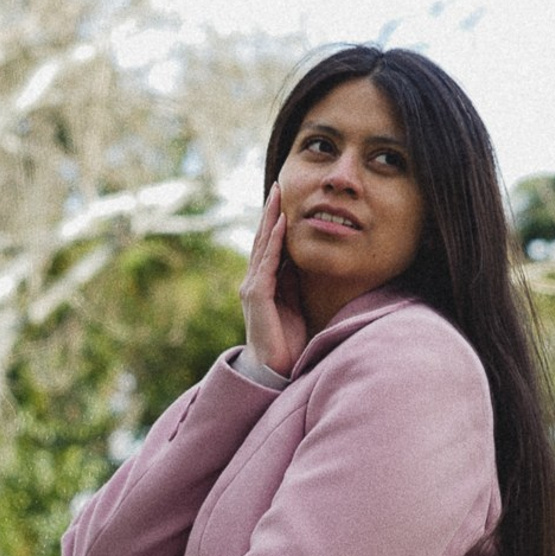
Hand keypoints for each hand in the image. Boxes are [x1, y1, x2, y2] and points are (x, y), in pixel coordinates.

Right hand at [239, 185, 307, 376]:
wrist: (274, 369)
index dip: (276, 220)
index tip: (285, 197)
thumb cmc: (286, 339)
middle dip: (271, 211)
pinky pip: (266, 264)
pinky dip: (273, 244)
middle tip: (279, 185)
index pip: (269, 244)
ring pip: (261, 246)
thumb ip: (293, 281)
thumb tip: (302, 258)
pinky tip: (280, 226)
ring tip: (278, 196)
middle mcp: (253, 280)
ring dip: (270, 219)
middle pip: (262, 238)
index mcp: (263, 281)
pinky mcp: (257, 297)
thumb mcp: (294, 302)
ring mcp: (252, 287)